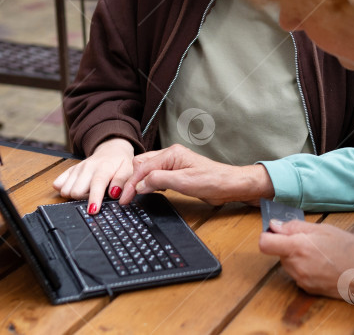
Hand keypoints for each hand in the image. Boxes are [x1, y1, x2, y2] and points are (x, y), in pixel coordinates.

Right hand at [52, 137, 133, 213]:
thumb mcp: (128, 170)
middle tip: (95, 197)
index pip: (97, 183)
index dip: (94, 198)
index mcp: (103, 167)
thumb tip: (114, 194)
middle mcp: (87, 167)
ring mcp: (77, 169)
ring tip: (87, 192)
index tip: (93, 211)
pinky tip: (76, 189)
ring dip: (75, 196)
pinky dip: (64, 190)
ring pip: (65, 190)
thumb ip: (122, 181)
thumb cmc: (120, 163)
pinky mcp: (70, 170)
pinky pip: (58, 184)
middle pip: (76, 191)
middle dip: (84, 200)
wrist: (112, 150)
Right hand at [119, 143, 274, 205]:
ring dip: (139, 181)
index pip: (143, 167)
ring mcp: (173, 163)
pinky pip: (156, 175)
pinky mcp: (176, 172)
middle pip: (141, 164)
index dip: (131, 183)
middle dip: (131, 180)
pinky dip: (148, 183)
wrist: (230, 185)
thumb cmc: (212, 181)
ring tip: (131, 196)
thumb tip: (139, 184)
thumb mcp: (183, 182)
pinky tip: (147, 191)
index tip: (123, 199)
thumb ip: (159, 180)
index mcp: (171, 153)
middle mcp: (170, 155)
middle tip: (125, 198)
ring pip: (147, 169)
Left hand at [259, 220, 353, 308]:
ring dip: (296, 256)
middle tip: (311, 239)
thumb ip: (296, 227)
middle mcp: (296, 266)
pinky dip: (305, 267)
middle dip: (288, 244)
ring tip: (320, 251)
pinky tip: (323, 263)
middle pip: (277, 252)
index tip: (279, 231)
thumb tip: (275, 225)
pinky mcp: (308, 289)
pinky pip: (298, 274)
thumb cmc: (352, 250)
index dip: (269, 235)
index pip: (265, 243)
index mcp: (298, 247)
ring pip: (287, 263)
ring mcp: (301, 280)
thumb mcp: (325, 229)